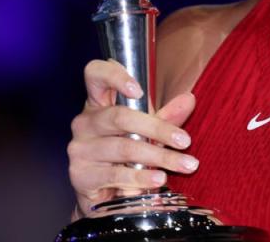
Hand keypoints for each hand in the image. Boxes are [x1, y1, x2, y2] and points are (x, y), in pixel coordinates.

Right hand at [67, 59, 197, 218]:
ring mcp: (80, 148)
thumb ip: (166, 117)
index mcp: (98, 102)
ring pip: (124, 148)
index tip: (140, 90)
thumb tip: (189, 99)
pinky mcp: (80, 174)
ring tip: (184, 165)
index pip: (95, 74)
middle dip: (158, 129)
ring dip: (159, 157)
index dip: (114, 76)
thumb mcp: (147, 132)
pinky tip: (159, 179)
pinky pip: (116, 174)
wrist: (103, 195)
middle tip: (185, 141)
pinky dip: (141, 178)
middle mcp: (85, 122)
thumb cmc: (125, 155)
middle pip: (120, 116)